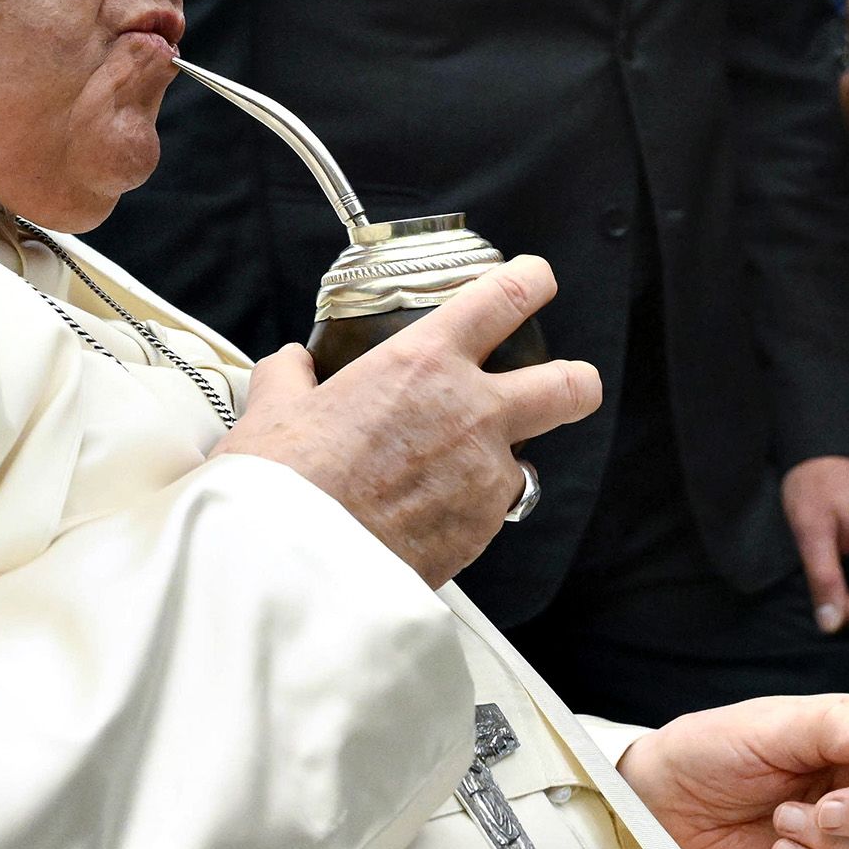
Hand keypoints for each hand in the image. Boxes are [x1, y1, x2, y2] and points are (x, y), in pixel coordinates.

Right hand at [214, 257, 603, 585]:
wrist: (292, 567)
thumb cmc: (284, 484)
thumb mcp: (273, 412)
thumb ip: (290, 379)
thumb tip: (290, 366)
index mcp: (425, 362)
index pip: (505, 299)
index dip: (531, 283)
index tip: (537, 280)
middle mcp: (473, 411)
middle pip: (570, 385)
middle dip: (575, 381)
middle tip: (562, 383)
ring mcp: (486, 474)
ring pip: (524, 460)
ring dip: (496, 463)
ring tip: (441, 478)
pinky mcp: (483, 530)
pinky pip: (491, 510)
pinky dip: (468, 510)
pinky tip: (423, 517)